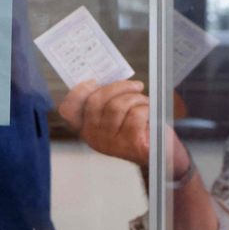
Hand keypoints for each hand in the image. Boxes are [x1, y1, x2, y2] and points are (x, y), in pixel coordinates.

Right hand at [58, 80, 191, 177]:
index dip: (78, 92)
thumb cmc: (138, 126)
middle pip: (96, 101)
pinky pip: (135, 115)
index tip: (94, 82)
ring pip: (117, 106)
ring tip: (145, 103)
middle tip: (137, 86)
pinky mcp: (129, 145)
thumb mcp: (117, 114)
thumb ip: (107, 99)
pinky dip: (146, 109)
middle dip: (119, 87)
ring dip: (136, 99)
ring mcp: (110, 144)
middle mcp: (93, 137)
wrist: (160, 151)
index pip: (69, 110)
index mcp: (86, 127)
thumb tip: (107, 77)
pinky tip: (150, 114)